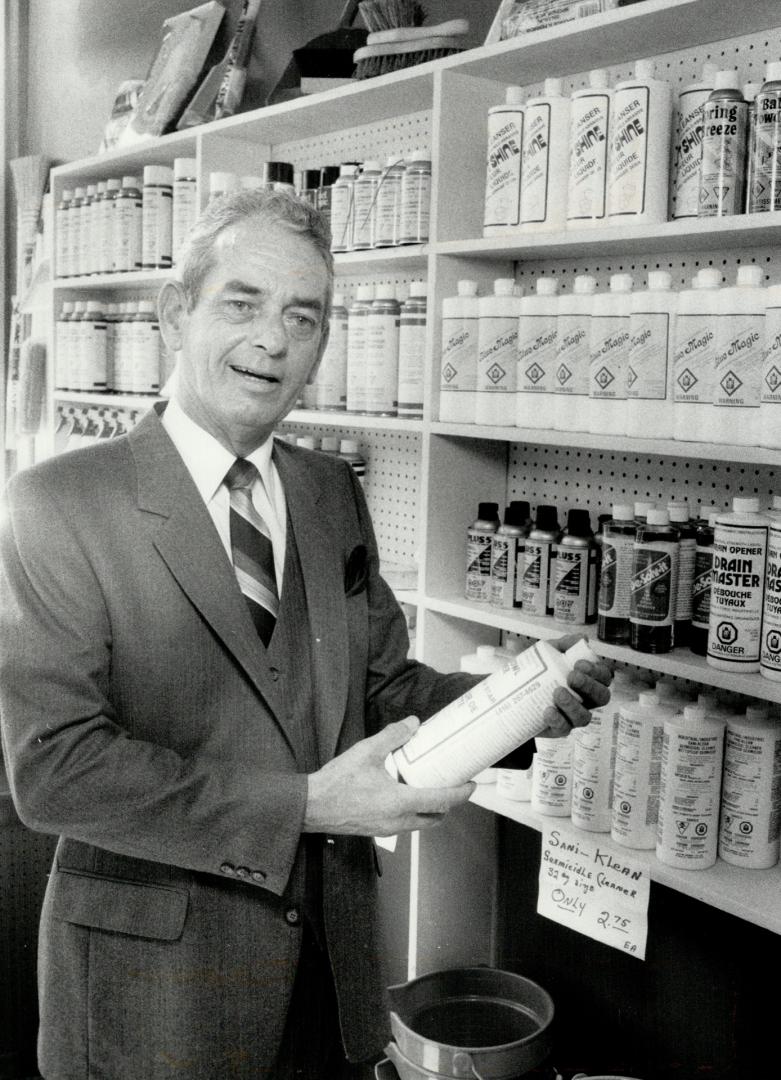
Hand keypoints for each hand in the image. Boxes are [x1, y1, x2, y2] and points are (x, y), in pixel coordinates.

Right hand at [304, 717, 474, 836]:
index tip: (471, 785)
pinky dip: (413, 813)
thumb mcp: (366, 751)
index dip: (461, 794)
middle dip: (448, 805)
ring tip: (429, 788)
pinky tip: (404, 795)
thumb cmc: (337, 782)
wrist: (311, 806)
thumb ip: (392, 736)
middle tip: (452, 786)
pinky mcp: (377, 830)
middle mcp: (398, 821)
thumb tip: (412, 723)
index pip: (441, 801)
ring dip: (430, 809)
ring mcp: (387, 829)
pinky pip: (404, 824)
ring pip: (420, 823)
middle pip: (435, 818)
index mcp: (400, 802)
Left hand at [536, 634, 612, 737]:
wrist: (514, 691)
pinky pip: (564, 729)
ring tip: (558, 692)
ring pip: (584, 717)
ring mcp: (573, 716)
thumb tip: (581, 639)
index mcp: (588, 680)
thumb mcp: (549, 653)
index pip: (605, 677)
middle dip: (589, 686)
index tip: (579, 663)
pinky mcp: (558, 728)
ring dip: (573, 704)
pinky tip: (548, 710)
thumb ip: (565, 645)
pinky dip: (558, 720)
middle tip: (572, 676)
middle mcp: (586, 700)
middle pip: (602, 697)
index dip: (597, 672)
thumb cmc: (539, 672)